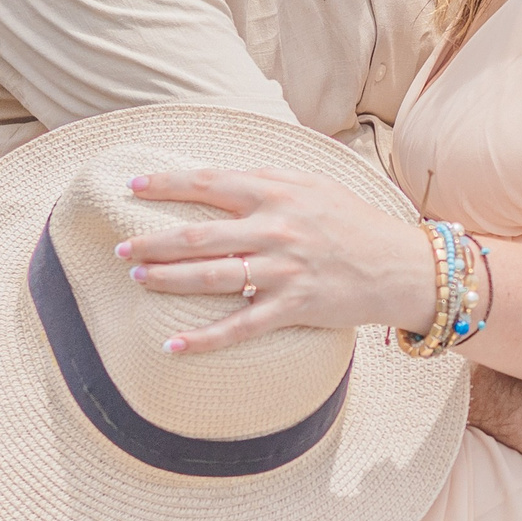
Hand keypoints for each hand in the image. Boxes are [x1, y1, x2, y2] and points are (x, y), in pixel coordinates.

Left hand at [115, 168, 434, 353]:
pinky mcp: (293, 307)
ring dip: (167, 279)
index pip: (207, 183)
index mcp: (274, 192)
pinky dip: (204, 339)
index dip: (164, 185)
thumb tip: (221, 173)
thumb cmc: (353, 221)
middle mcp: (274, 228)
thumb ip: (267, 176)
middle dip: (152, 241)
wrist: (401, 265)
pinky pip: (240, 326)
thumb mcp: (312, 183)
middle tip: (120, 247)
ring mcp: (282, 270)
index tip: (131, 187)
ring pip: (211, 277)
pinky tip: (174, 346)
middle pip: (197, 235)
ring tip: (137, 280)